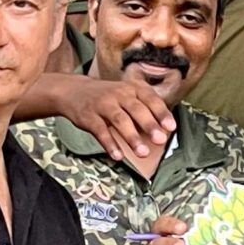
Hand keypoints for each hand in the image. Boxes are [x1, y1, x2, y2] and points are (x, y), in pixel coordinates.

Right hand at [60, 74, 175, 162]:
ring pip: (120, 120)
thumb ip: (144, 110)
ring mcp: (103, 104)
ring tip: (142, 153)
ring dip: (132, 137)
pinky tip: (118, 156)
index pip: (150, 99)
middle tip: (160, 140)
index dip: (161, 113)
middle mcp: (119, 94)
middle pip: (136, 109)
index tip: (171, 127)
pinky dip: (110, 144)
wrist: (73, 90)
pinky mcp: (89, 117)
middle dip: (149, 125)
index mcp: (132, 88)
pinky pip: (100, 131)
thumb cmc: (108, 97)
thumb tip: (162, 132)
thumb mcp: (126, 95)